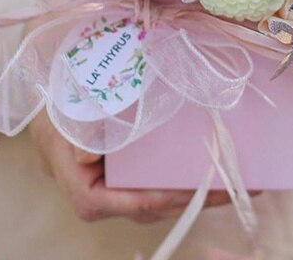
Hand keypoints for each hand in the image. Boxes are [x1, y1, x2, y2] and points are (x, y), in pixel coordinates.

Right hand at [28, 110, 232, 222]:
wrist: (54, 86)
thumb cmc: (58, 96)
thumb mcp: (64, 108)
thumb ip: (77, 131)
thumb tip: (86, 159)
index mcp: (80, 184)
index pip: (114, 203)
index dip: (153, 198)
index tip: (188, 189)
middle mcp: (101, 193)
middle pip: (147, 205)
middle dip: (191, 199)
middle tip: (234, 187)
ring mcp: (117, 186)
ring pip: (158, 197)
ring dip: (197, 191)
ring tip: (239, 180)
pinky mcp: (131, 172)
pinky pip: (161, 180)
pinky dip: (187, 174)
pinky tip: (218, 165)